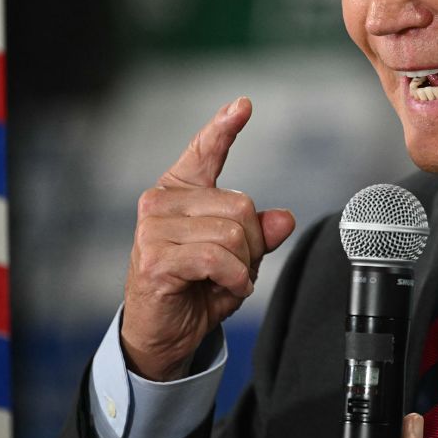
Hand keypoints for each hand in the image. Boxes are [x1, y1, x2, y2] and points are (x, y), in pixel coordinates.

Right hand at [120, 97, 295, 380]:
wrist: (163, 333)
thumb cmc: (197, 288)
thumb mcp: (238, 257)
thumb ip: (259, 233)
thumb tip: (283, 219)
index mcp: (180, 192)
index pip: (205, 152)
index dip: (224, 127)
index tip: (243, 104)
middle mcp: (161, 203)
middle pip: (242, 205)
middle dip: (251, 244)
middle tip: (233, 269)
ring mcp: (154, 230)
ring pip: (233, 233)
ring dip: (242, 266)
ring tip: (223, 281)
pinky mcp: (156, 259)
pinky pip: (218, 258)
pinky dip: (234, 279)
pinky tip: (224, 289)